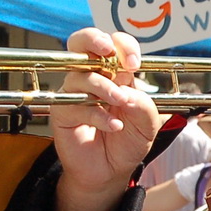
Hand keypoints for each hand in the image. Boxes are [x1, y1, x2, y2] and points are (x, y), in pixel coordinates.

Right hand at [49, 29, 161, 210]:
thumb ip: (144, 104)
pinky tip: (113, 125)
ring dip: (104, 87)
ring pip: (81, 76)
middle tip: (108, 51)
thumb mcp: (148, 124)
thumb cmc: (128, 142)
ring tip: (120, 102)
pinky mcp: (62, 112)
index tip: (134, 62)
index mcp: (114, 72)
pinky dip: (98, 115)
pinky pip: (76, 105)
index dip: (123, 46)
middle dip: (93, 39)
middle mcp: (92, 77)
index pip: (114, 45)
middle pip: (80, 42)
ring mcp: (74, 93)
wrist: (111, 171)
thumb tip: (127, 90)